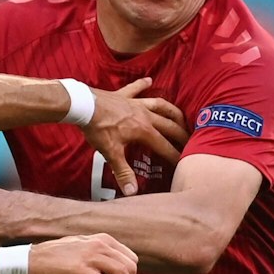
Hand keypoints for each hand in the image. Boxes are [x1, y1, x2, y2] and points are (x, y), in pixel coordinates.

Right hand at [28, 233, 135, 273]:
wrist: (31, 260)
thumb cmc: (53, 257)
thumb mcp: (81, 248)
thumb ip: (98, 254)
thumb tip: (111, 268)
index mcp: (101, 239)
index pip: (129, 256)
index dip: (131, 273)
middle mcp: (99, 245)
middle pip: (130, 265)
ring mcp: (90, 257)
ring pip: (122, 273)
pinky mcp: (81, 271)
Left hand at [84, 77, 187, 195]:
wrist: (83, 105)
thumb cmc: (97, 129)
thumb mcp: (110, 153)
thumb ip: (123, 172)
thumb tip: (132, 192)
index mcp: (144, 130)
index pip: (164, 146)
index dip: (175, 156)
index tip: (184, 163)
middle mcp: (145, 115)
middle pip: (169, 125)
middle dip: (181, 134)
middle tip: (191, 141)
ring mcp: (135, 103)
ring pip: (160, 105)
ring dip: (171, 111)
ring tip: (180, 116)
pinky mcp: (123, 95)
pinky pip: (136, 88)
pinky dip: (143, 84)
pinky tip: (150, 80)